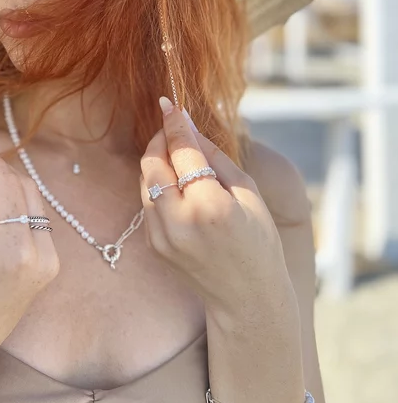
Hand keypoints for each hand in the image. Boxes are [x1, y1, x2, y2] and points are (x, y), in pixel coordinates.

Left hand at [139, 97, 292, 318]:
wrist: (246, 298)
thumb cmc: (259, 242)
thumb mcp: (249, 194)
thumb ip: (216, 158)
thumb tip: (190, 127)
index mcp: (209, 207)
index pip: (182, 152)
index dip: (175, 125)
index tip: (170, 104)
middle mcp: (178, 222)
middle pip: (152, 164)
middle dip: (158, 140)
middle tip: (171, 127)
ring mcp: (160, 237)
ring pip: (145, 182)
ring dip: (156, 162)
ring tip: (176, 154)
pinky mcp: (153, 245)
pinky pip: (148, 202)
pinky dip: (157, 185)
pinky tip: (176, 183)